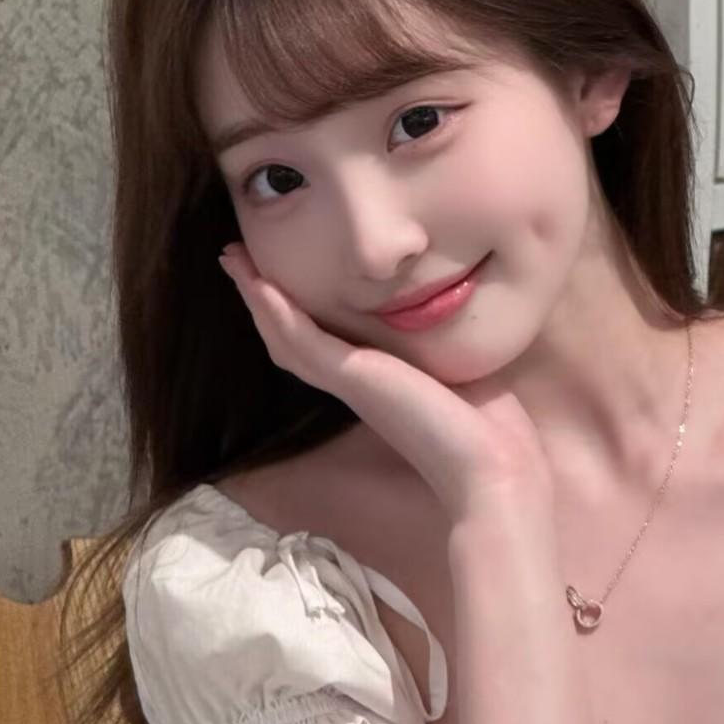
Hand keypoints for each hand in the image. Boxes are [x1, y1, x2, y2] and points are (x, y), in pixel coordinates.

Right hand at [218, 244, 553, 522]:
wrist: (490, 464)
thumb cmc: (488, 423)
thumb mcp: (458, 364)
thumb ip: (440, 344)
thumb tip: (453, 307)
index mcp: (378, 381)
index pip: (323, 341)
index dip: (295, 310)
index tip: (277, 274)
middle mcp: (356, 382)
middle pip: (292, 338)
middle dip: (263, 298)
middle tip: (237, 258)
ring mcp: (350, 382)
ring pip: (287, 337)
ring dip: (258, 297)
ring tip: (233, 260)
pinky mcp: (355, 378)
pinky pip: (303, 340)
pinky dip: (276, 311)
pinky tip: (256, 283)